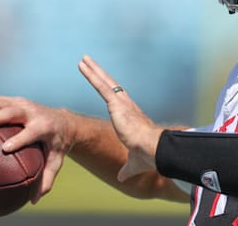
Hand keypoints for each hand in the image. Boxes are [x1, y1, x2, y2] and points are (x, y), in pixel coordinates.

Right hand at [0, 95, 73, 203]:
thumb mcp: (56, 161)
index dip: (20, 139)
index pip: (32, 132)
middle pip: (12, 112)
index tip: (5, 149)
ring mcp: (22, 104)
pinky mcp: (13, 100)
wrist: (63, 120)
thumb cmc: (56, 145)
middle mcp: (32, 112)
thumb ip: (47, 178)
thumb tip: (33, 200)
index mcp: (44, 127)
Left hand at [78, 55, 162, 181]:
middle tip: (89, 63)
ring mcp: (122, 103)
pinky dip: (92, 75)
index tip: (103, 82)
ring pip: (105, 82)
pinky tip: (83, 65)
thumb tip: (122, 178)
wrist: (155, 150)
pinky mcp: (117, 104)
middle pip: (110, 86)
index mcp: (131, 117)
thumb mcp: (134, 163)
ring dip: (93, 70)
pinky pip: (101, 86)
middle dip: (99, 74)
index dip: (109, 91)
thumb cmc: (149, 156)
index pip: (117, 100)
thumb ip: (127, 168)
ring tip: (83, 59)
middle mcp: (127, 106)